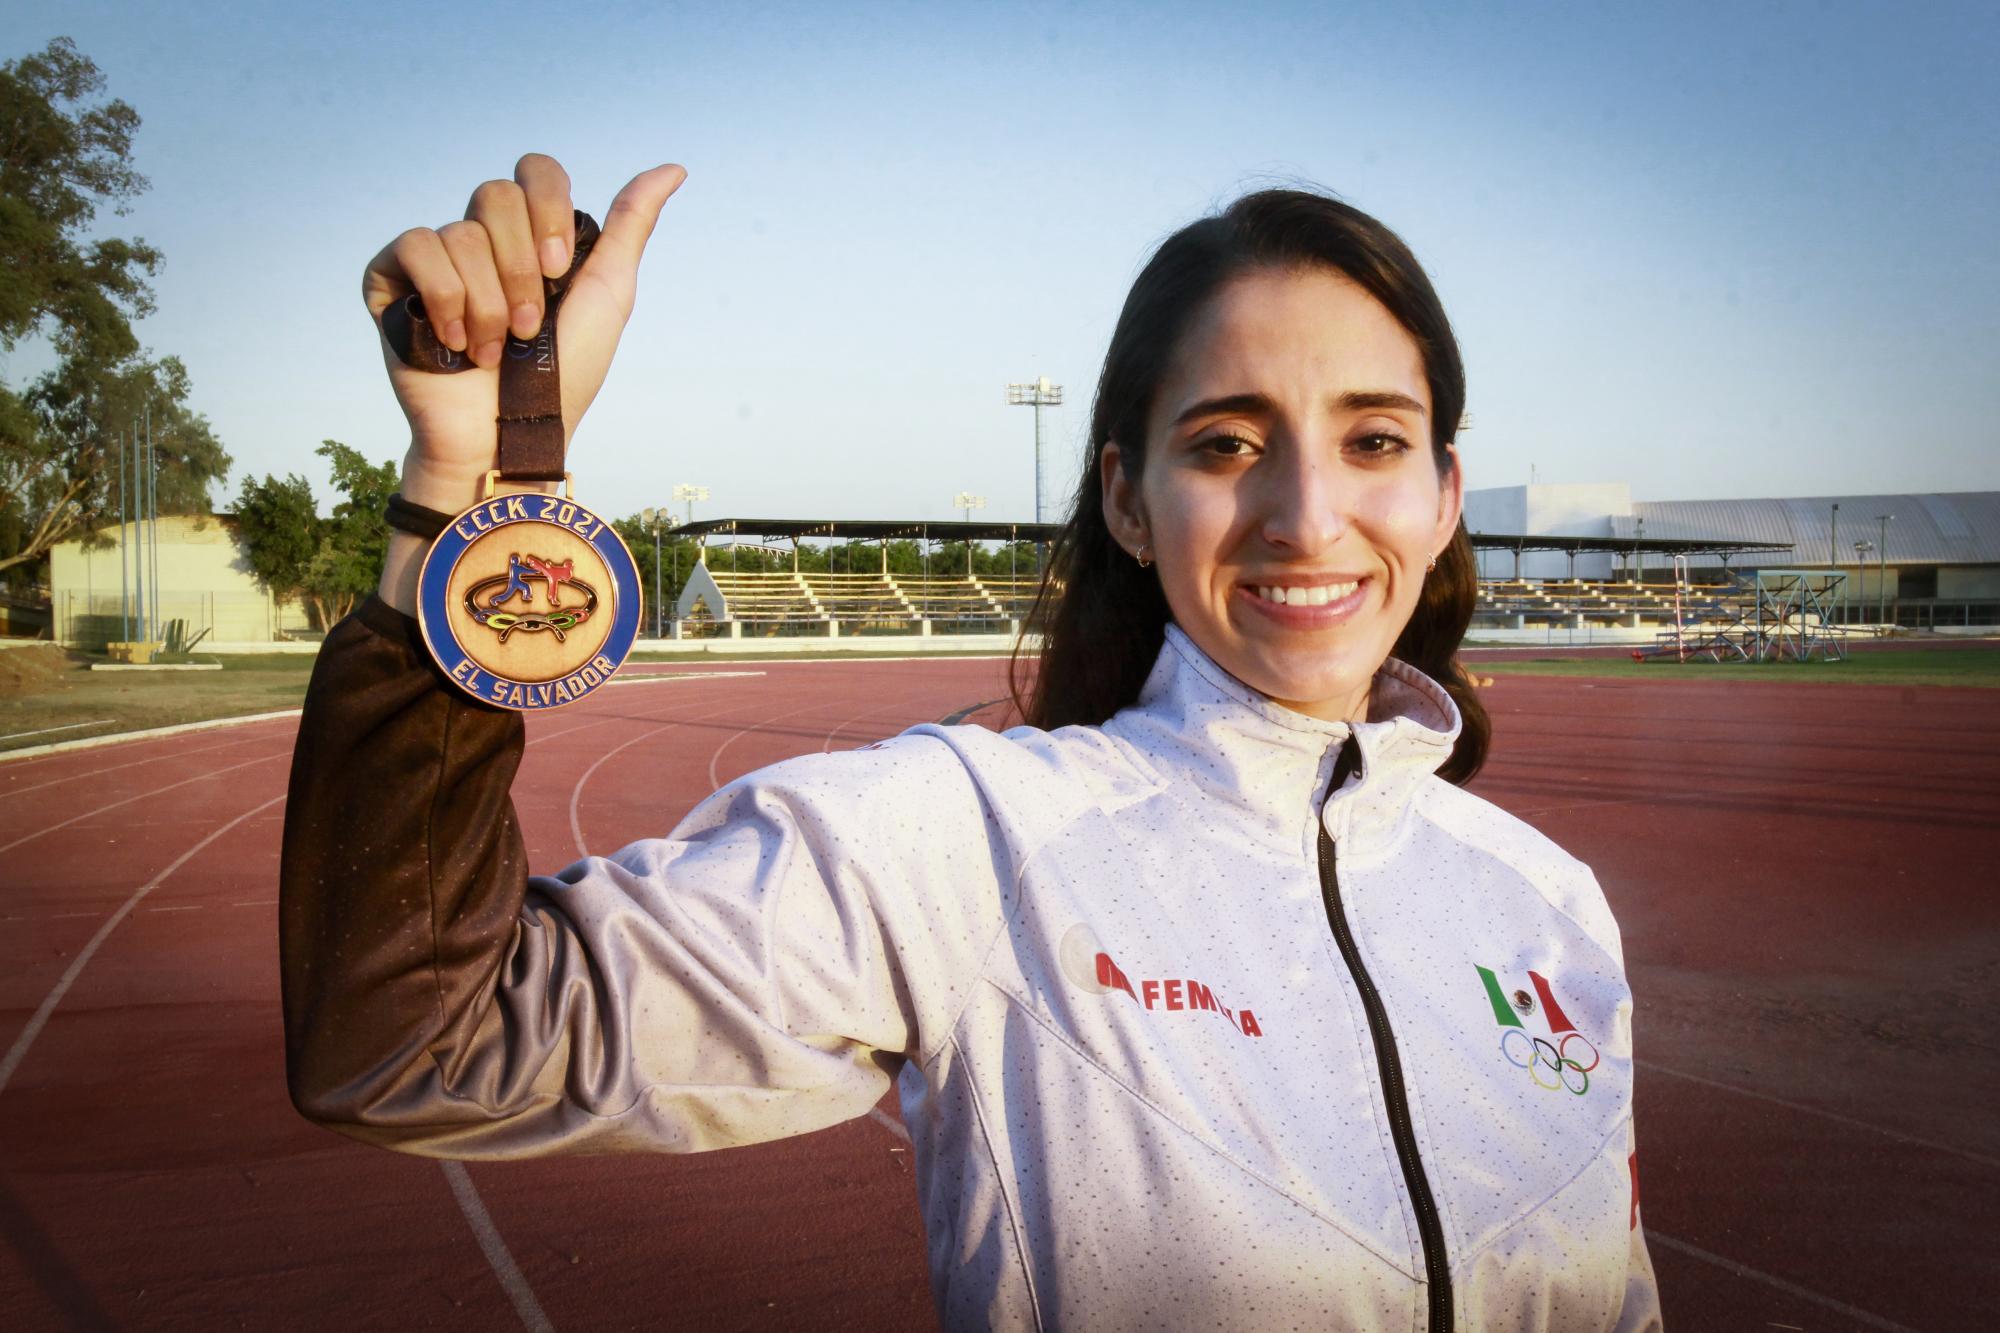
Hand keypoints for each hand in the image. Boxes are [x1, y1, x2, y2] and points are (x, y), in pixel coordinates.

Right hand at [362, 154, 686, 510]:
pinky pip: (417, 246)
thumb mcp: (608, 294)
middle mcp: (483, 238)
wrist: (510, 435)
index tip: (558, 271)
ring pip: (461, 234)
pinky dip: (444, 299)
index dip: (548, 214)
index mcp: (532, 235)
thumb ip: (631, 227)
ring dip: (489, 303)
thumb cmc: (564, 375)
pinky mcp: (392, 278)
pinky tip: (455, 341)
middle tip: (529, 328)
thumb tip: (673, 169)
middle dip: (520, 271)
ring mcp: (436, 257)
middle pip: (495, 196)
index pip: (536, 172)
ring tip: (494, 350)